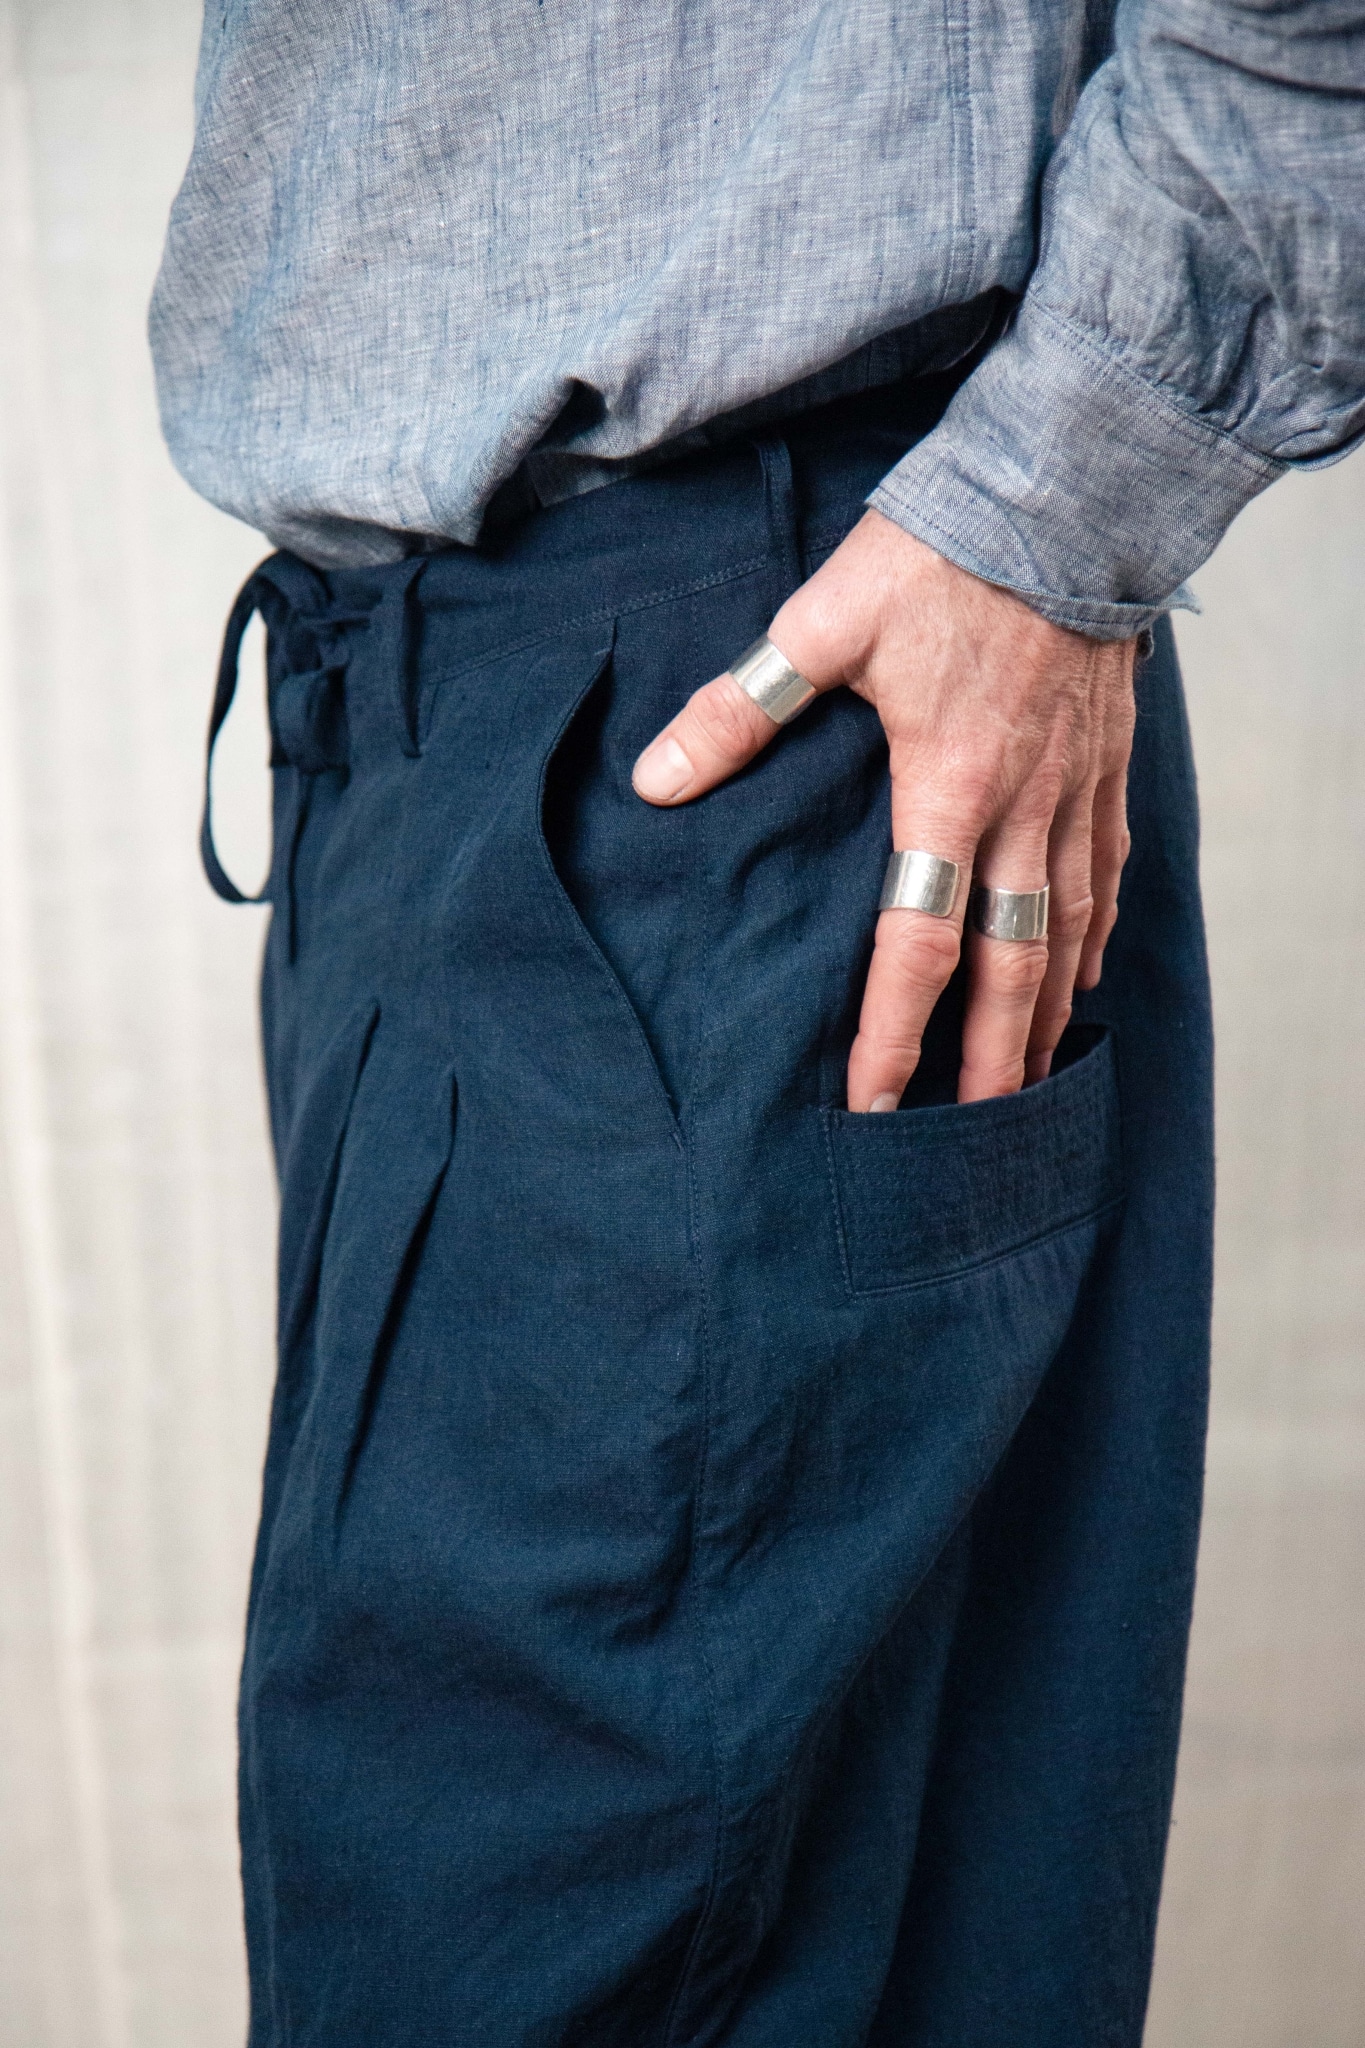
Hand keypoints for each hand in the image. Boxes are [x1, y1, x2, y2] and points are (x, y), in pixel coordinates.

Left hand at [631, 510, 1135, 1109]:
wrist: (1065, 493)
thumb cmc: (940, 556)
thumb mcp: (823, 622)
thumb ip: (741, 710)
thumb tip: (657, 779)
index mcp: (949, 789)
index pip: (918, 944)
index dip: (895, 1036)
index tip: (874, 1106)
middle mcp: (1024, 810)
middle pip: (1009, 968)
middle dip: (988, 1061)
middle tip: (971, 1134)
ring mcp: (1075, 794)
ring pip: (1066, 935)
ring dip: (1044, 1016)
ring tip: (1025, 1081)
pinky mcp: (1106, 768)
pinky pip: (1104, 876)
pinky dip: (1089, 937)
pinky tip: (1077, 972)